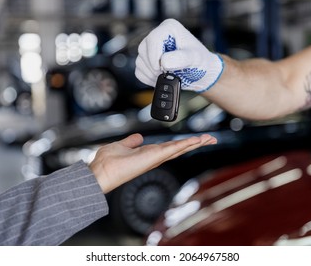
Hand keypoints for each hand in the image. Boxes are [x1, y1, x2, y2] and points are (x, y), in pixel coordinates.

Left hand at [89, 133, 216, 192]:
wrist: (100, 172)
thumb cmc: (107, 162)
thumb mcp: (120, 146)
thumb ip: (131, 142)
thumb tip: (138, 137)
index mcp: (148, 154)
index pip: (169, 147)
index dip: (182, 144)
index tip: (194, 140)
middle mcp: (154, 157)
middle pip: (179, 149)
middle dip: (194, 144)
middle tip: (209, 139)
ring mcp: (155, 158)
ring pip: (179, 149)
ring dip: (194, 143)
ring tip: (209, 139)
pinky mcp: (154, 157)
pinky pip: (174, 148)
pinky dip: (186, 144)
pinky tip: (197, 140)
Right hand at [135, 19, 223, 92]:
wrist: (200, 73)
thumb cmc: (200, 61)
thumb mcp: (194, 58)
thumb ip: (181, 58)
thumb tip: (163, 62)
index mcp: (169, 27)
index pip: (153, 39)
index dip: (154, 56)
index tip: (162, 68)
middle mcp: (158, 35)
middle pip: (143, 50)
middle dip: (154, 66)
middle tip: (167, 74)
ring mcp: (151, 48)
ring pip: (140, 61)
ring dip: (151, 74)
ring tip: (166, 77)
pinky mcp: (147, 60)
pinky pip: (139, 71)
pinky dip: (148, 78)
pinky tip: (160, 79)